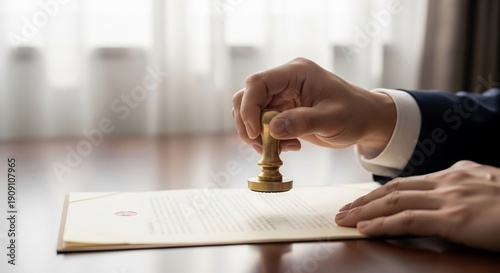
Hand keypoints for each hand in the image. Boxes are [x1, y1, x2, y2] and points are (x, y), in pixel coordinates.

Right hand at [232, 57, 395, 152]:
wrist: (365, 120)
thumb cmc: (355, 114)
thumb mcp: (332, 119)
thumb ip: (302, 122)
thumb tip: (272, 129)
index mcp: (296, 72)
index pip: (258, 83)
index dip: (249, 107)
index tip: (255, 133)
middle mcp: (284, 81)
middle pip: (247, 97)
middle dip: (248, 124)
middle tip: (261, 146)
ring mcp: (281, 96)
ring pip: (250, 112)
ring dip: (256, 134)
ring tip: (278, 149)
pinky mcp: (281, 111)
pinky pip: (261, 124)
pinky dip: (266, 139)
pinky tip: (288, 147)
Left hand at [335, 160, 499, 251]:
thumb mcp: (490, 188)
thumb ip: (466, 188)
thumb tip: (449, 196)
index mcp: (456, 173)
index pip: (408, 182)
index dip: (380, 192)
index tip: (362, 200)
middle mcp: (448, 180)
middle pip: (394, 188)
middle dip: (364, 200)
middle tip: (342, 209)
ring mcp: (450, 198)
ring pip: (395, 201)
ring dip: (365, 210)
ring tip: (344, 219)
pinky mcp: (455, 217)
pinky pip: (408, 219)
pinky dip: (383, 223)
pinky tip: (365, 228)